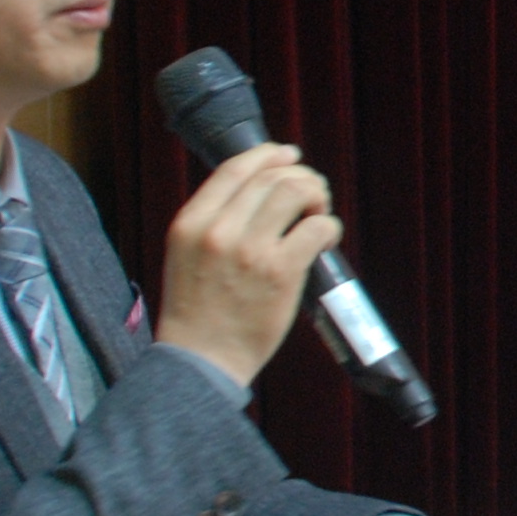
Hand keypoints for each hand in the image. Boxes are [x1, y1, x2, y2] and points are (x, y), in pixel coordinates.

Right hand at [155, 142, 337, 387]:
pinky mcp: (280, 271)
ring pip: (296, 191)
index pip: (234, 169)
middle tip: (313, 195)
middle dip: (301, 177)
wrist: (200, 361)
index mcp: (189, 223)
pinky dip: (330, 227)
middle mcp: (218, 230)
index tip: (289, 155)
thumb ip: (213, 222)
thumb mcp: (186, 255)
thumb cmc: (198, 312)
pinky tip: (326, 240)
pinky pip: (318, 227)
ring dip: (317, 195)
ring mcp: (250, 250)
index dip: (268, 154)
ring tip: (318, 213)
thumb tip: (259, 192)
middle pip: (271, 177)